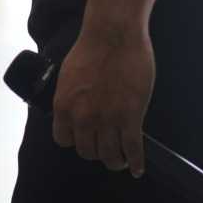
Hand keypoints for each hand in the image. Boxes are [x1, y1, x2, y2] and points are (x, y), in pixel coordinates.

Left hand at [51, 20, 155, 177]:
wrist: (113, 34)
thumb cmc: (92, 48)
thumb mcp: (69, 76)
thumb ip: (72, 97)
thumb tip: (75, 109)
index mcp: (64, 106)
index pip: (64, 140)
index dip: (75, 141)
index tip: (84, 139)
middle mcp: (82, 118)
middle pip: (88, 152)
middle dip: (97, 152)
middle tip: (106, 149)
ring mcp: (107, 119)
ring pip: (110, 155)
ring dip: (116, 161)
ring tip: (121, 161)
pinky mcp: (130, 117)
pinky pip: (133, 149)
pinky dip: (136, 162)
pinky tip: (138, 168)